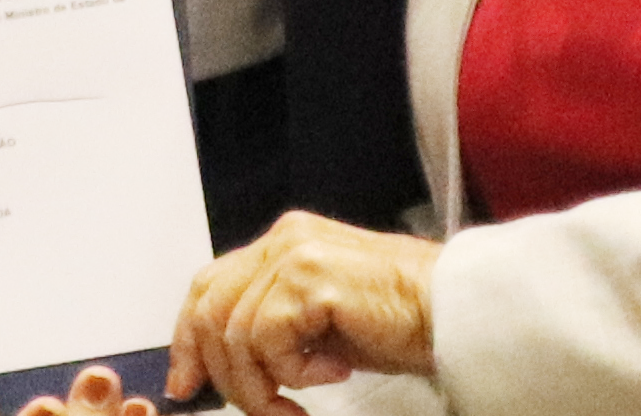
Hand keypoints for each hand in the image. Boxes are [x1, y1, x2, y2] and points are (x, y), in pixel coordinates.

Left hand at [172, 209, 440, 413]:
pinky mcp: (310, 280)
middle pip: (210, 309)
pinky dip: (291, 374)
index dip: (188, 338)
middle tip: (260, 407)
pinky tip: (330, 373)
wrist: (455, 311)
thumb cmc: (402, 320)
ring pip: (233, 333)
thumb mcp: (322, 322)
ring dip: (261, 387)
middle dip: (222, 374)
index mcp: (284, 244)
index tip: (186, 382)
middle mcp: (284, 241)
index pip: (208, 285)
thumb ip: (276, 325)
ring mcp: (295, 256)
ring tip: (297, 403)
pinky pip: (266, 340)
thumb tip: (230, 366)